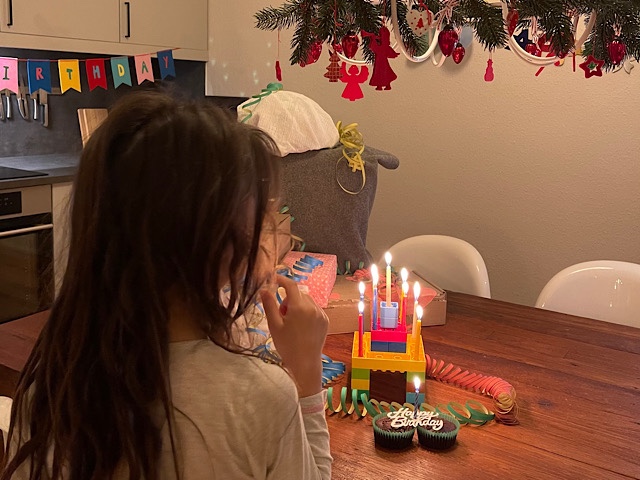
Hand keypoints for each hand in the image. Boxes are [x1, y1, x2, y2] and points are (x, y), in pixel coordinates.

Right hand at [260, 275, 328, 396]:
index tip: (274, 279)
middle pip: (298, 294)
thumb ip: (269, 305)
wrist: (305, 363)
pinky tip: (301, 326)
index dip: (282, 280)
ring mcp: (321, 314)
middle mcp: (313, 307)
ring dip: (298, 305)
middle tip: (282, 316)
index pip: (291, 285)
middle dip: (289, 300)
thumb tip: (264, 289)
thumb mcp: (274, 325)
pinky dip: (306, 311)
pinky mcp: (325, 320)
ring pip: (307, 300)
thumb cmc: (287, 346)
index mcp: (299, 307)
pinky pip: (314, 308)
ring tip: (292, 323)